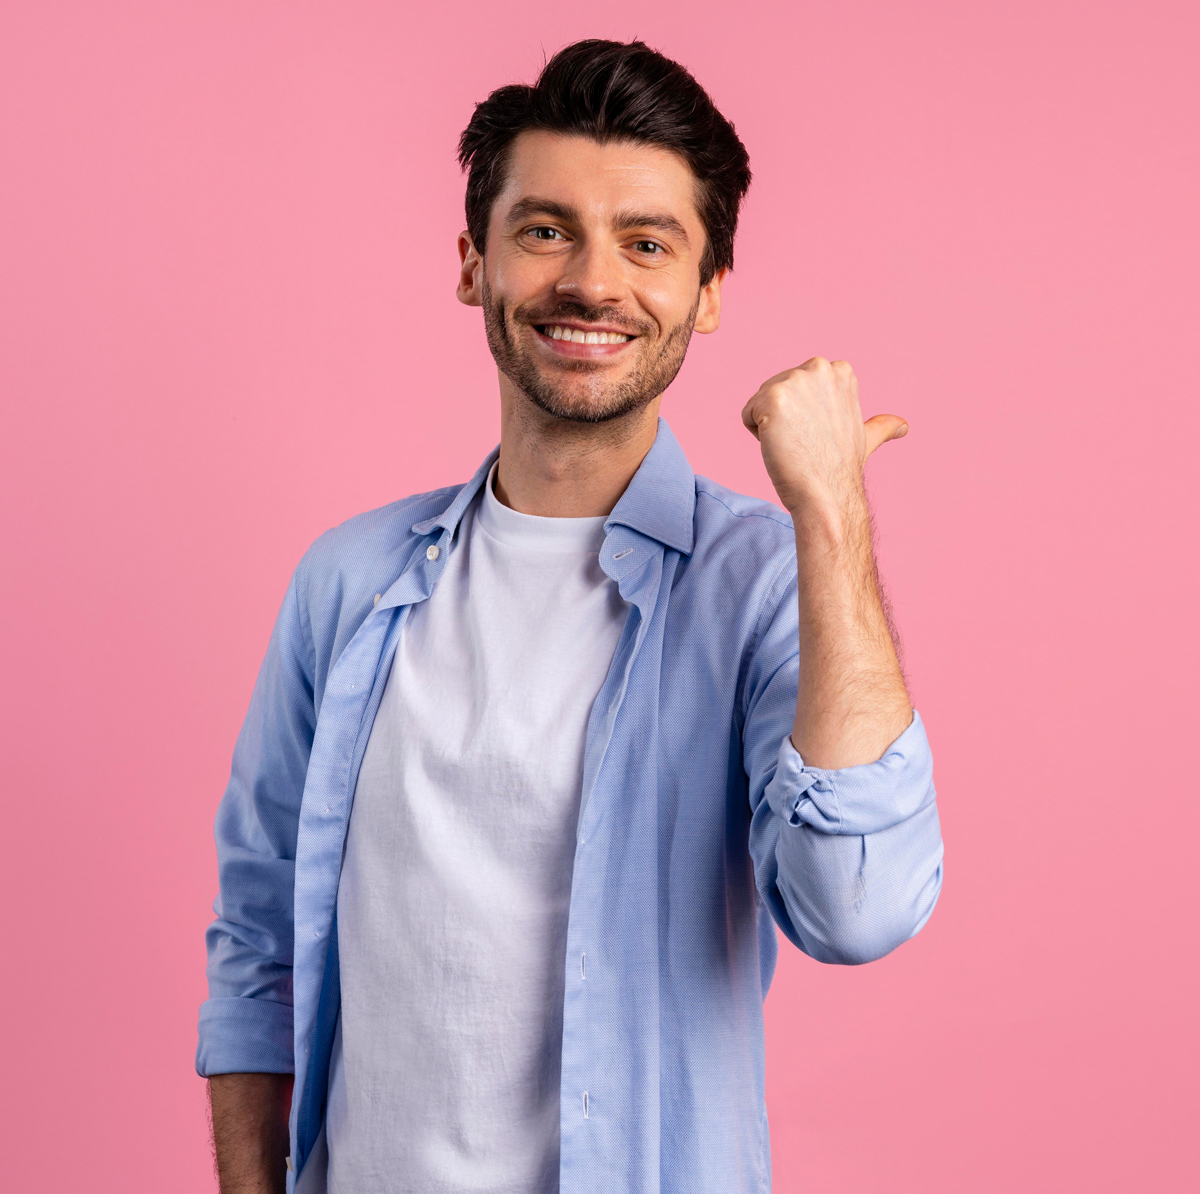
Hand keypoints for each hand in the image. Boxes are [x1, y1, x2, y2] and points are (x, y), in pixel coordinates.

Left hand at [740, 358, 906, 524]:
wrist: (827, 494)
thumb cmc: (841, 469)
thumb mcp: (865, 437)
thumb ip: (880, 426)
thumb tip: (902, 426)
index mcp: (839, 371)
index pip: (795, 387)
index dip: (802, 416)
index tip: (818, 434)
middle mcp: (819, 368)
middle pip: (774, 390)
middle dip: (783, 419)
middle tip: (805, 441)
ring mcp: (795, 380)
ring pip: (759, 402)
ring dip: (769, 427)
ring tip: (794, 444)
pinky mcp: (772, 397)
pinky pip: (747, 413)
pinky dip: (755, 433)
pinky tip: (780, 445)